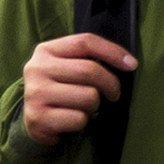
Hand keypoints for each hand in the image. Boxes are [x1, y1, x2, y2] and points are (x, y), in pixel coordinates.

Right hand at [18, 29, 136, 140]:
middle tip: (114, 94)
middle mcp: (37, 69)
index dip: (113, 52)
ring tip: (84, 107)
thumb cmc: (59, 88)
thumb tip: (128, 62)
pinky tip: (71, 120)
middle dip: (111, 85)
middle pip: (89, 71)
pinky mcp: (37, 117)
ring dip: (94, 106)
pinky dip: (83, 122)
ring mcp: (35, 93)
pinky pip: (79, 119)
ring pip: (88, 97)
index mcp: (46, 50)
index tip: (132, 64)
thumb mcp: (66, 66)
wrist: (32, 118)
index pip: (85, 42)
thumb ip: (88, 59)